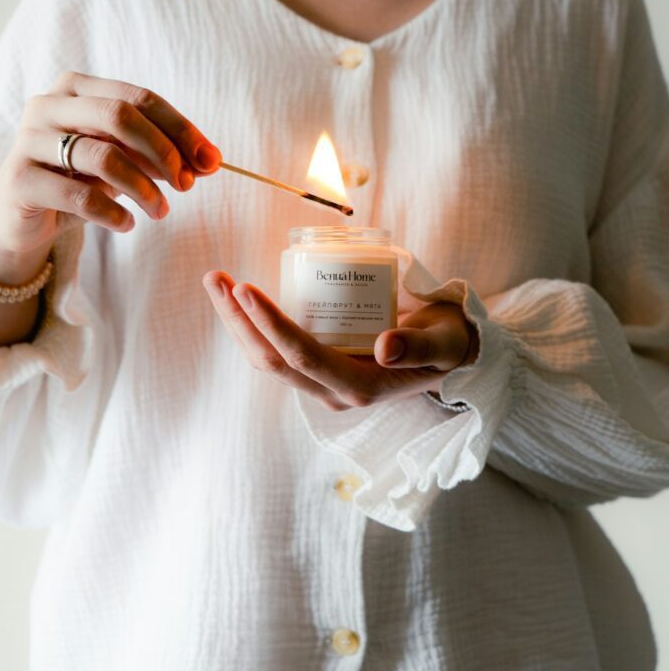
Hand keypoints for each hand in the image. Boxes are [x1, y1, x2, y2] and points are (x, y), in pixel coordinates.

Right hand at [0, 71, 221, 261]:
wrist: (23, 217)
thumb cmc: (78, 180)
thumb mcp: (123, 162)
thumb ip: (160, 156)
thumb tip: (210, 161)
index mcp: (76, 88)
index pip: (139, 98)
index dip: (180, 129)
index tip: (211, 161)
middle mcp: (48, 105)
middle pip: (119, 116)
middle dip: (162, 151)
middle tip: (186, 184)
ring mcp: (29, 140)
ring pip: (102, 156)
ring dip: (143, 189)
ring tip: (160, 212)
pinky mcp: (21, 179)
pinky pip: (79, 195)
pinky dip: (113, 213)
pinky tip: (128, 225)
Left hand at [203, 271, 478, 411]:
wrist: (454, 357)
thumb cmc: (449, 343)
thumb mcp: (444, 342)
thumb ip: (418, 346)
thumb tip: (385, 347)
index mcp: (361, 387)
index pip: (302, 356)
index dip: (270, 325)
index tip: (245, 289)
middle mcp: (335, 392)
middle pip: (272, 360)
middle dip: (238, 320)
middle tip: (216, 278)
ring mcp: (325, 384)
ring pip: (268, 359)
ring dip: (238, 323)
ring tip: (218, 283)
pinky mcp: (321, 371)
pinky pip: (278, 353)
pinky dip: (254, 327)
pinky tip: (240, 300)